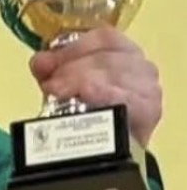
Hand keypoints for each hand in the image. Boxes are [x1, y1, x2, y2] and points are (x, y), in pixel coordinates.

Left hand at [30, 27, 162, 146]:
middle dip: (71, 70)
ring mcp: (148, 87)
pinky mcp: (150, 110)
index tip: (47, 63)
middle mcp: (141, 66)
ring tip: (58, 95)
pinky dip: (102, 95)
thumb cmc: (89, 114)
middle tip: (50, 85)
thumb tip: (39, 61)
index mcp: (123, 52)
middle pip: (105, 57)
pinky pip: (126, 97)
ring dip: (80, 82)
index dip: (72, 48)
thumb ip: (52, 71)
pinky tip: (85, 97)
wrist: (107, 151)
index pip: (103, 38)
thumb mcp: (66, 87)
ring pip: (113, 74)